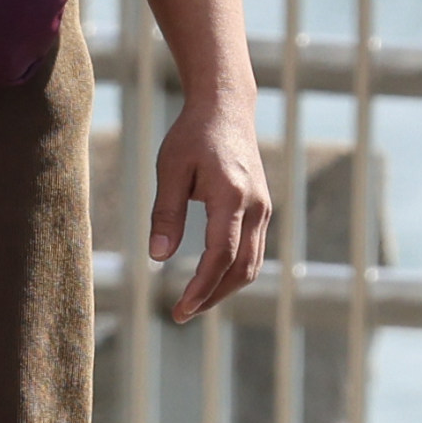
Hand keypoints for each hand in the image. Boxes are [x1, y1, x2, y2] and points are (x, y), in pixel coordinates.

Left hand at [151, 84, 271, 320]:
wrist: (227, 108)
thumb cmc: (193, 136)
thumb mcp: (170, 169)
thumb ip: (166, 213)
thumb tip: (158, 258)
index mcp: (232, 195)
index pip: (220, 255)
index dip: (202, 287)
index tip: (181, 309)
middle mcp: (255, 207)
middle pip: (241, 268)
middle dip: (213, 296)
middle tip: (182, 314)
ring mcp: (263, 209)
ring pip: (251, 264)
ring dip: (224, 289)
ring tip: (194, 302)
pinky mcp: (261, 210)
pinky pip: (253, 251)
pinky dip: (233, 272)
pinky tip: (210, 278)